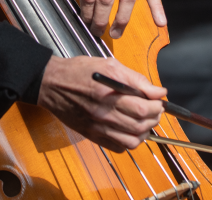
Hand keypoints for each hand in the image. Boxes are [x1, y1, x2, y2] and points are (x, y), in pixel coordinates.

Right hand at [37, 56, 165, 150]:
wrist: (52, 84)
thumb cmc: (79, 71)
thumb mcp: (110, 65)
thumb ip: (136, 79)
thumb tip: (158, 91)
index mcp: (110, 94)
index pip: (144, 108)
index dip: (158, 106)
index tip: (159, 100)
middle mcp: (104, 113)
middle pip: (141, 125)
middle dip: (155, 118)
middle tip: (155, 110)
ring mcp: (98, 127)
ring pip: (133, 140)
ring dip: (145, 132)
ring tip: (144, 121)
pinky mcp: (92, 135)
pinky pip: (118, 148)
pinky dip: (130, 142)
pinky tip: (130, 130)